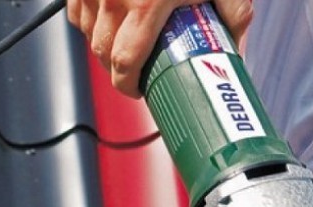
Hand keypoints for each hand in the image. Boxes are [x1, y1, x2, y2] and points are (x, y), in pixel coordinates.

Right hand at [67, 0, 252, 97]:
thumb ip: (234, 16)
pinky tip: (109, 21)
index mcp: (145, 4)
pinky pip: (77, 8)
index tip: (138, 91)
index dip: (128, 85)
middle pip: (102, 53)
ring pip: (86, 31)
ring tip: (125, 49)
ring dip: (103, 46)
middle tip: (136, 75)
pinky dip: (90, 20)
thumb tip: (236, 52)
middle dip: (117, 71)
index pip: (125, 63)